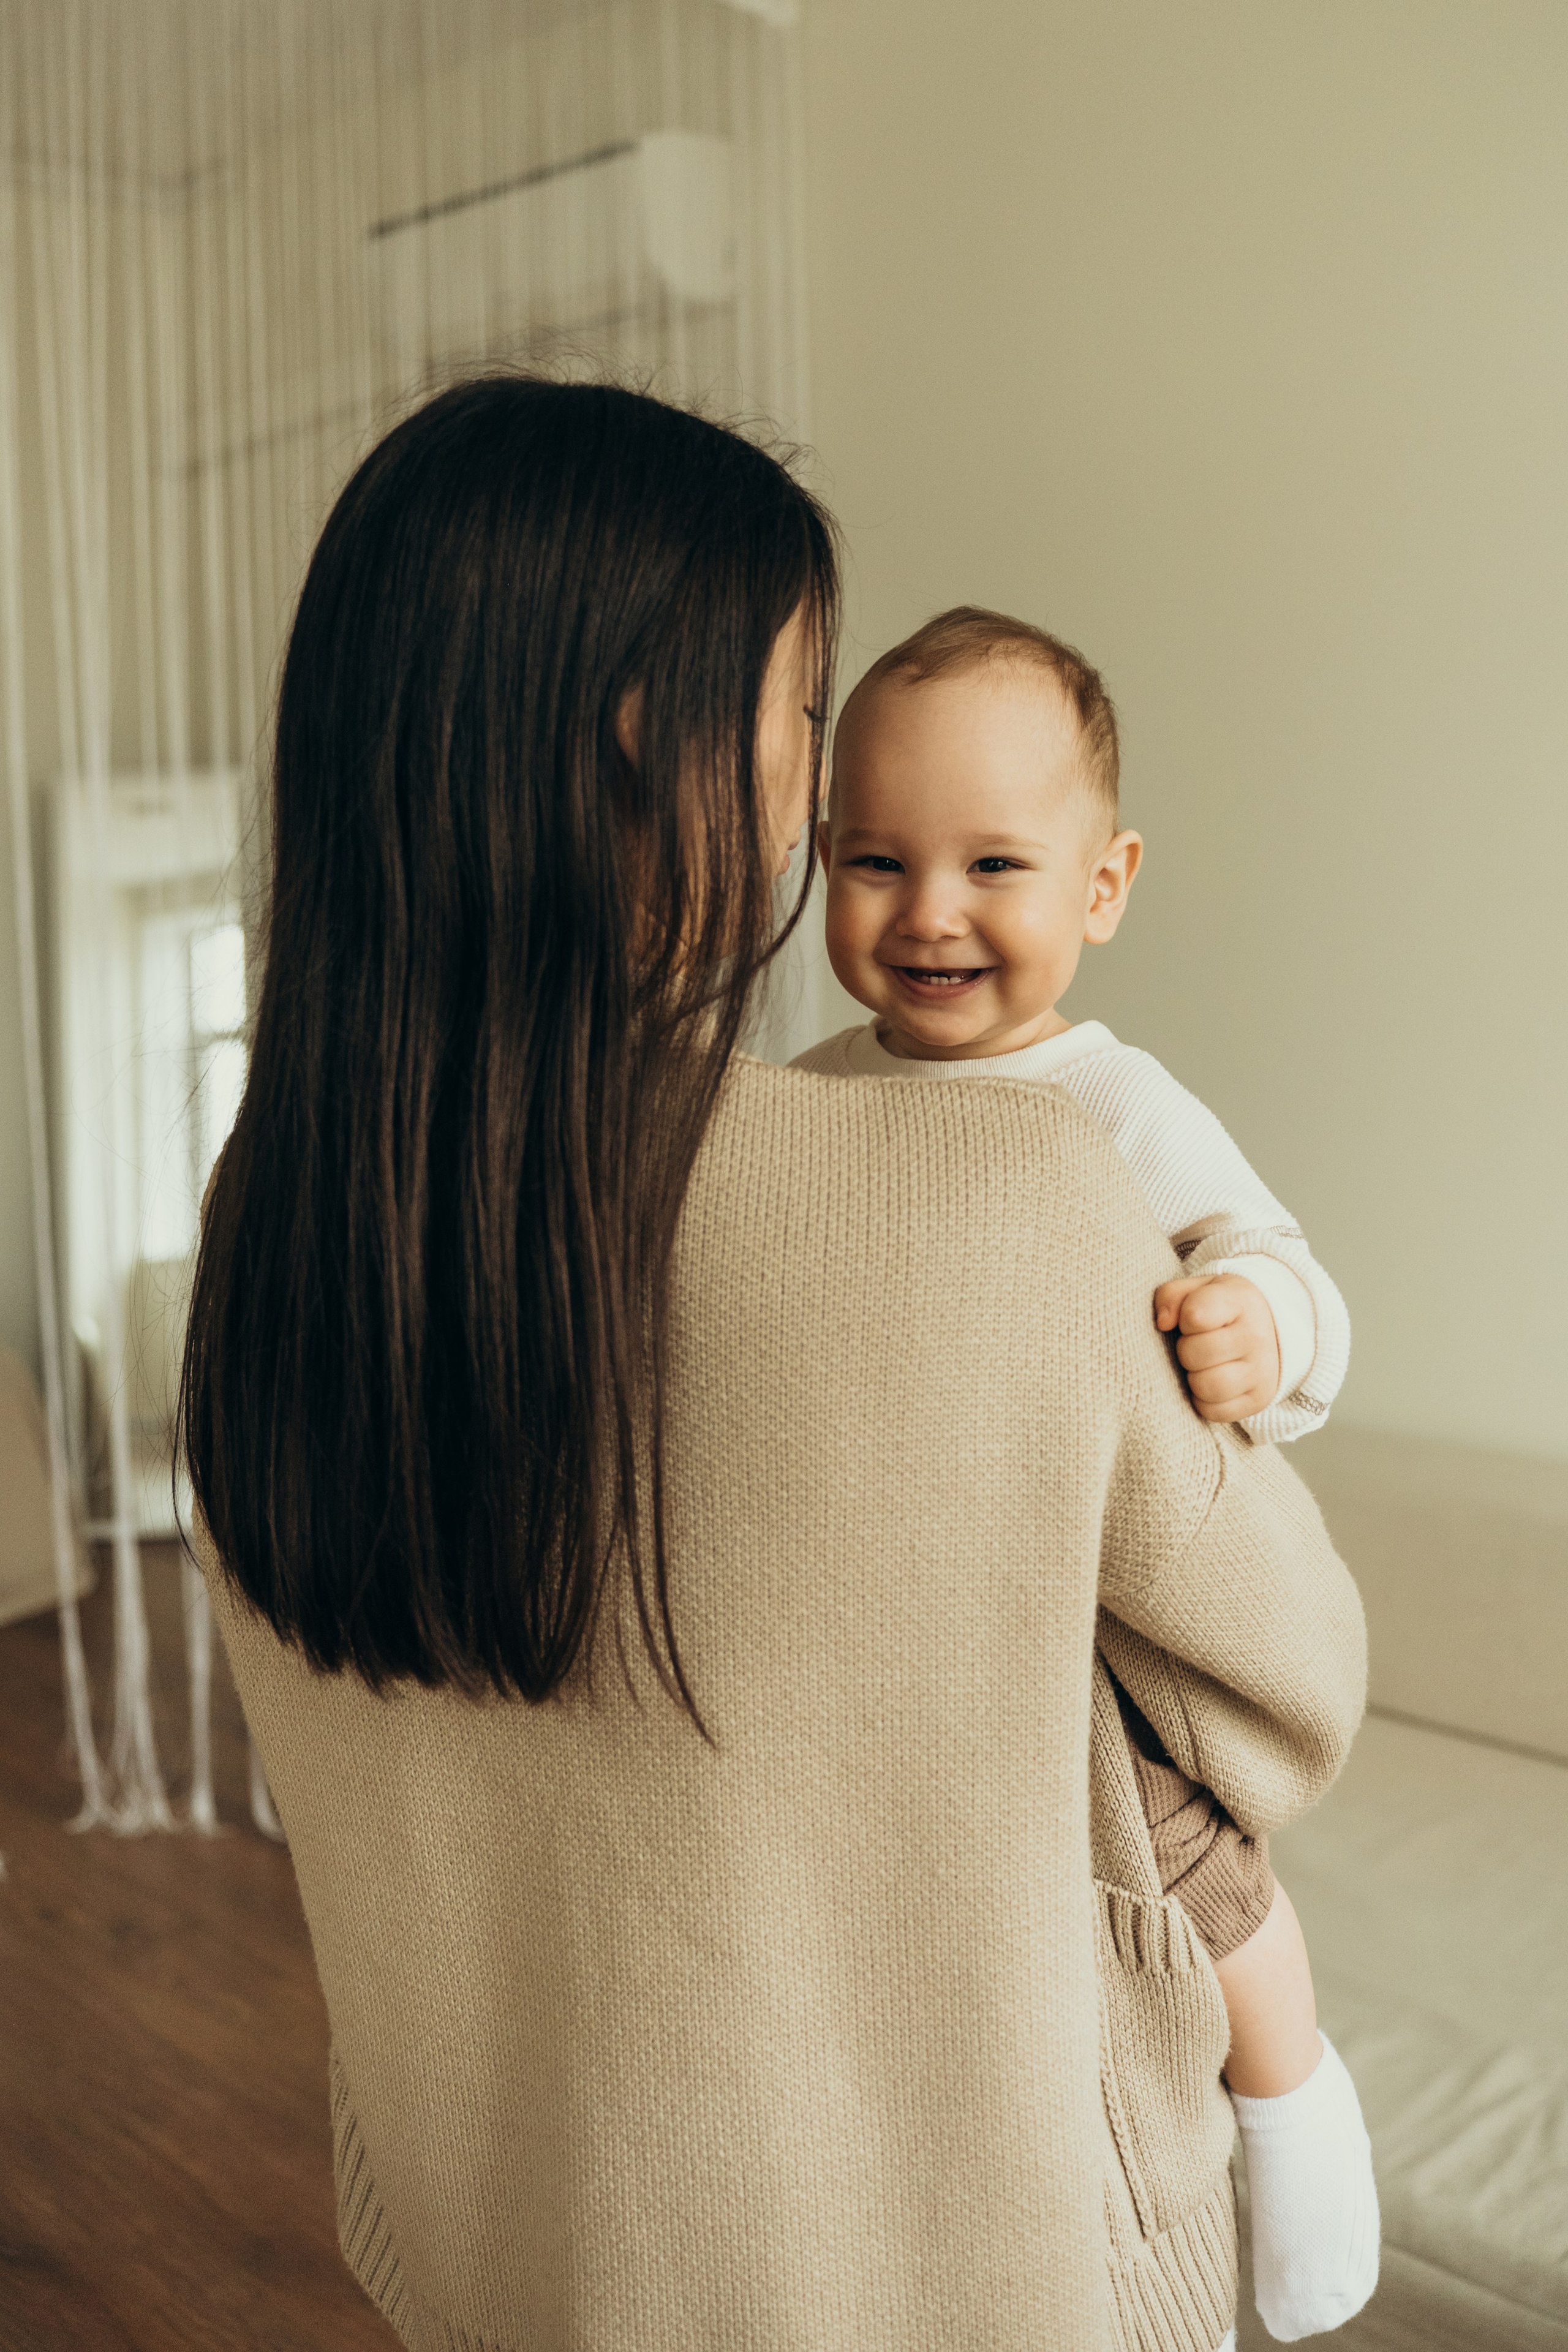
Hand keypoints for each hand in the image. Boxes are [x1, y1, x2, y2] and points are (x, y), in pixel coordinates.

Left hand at [1153, 1274, 1281, 1423]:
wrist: (1271, 1332)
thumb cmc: (1223, 1310)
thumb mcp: (1199, 1290)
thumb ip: (1172, 1295)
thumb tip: (1162, 1323)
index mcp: (1241, 1301)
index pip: (1193, 1315)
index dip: (1183, 1319)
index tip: (1193, 1319)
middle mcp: (1256, 1337)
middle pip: (1193, 1354)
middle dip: (1185, 1350)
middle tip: (1197, 1344)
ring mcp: (1261, 1371)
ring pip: (1205, 1386)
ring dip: (1194, 1378)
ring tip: (1204, 1365)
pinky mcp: (1259, 1400)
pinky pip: (1213, 1411)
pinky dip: (1204, 1401)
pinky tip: (1212, 1382)